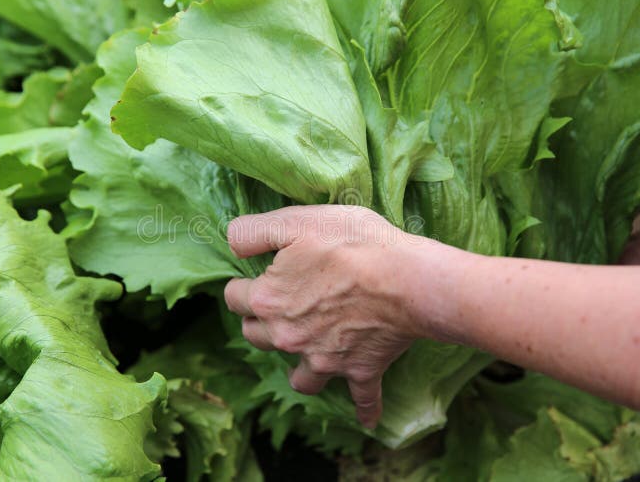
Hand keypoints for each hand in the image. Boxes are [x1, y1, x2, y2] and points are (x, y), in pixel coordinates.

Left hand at [223, 205, 433, 427]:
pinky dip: (365, 409)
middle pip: (256, 337)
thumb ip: (254, 231)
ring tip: (308, 352)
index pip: (234, 297)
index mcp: (268, 300)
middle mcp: (288, 337)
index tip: (258, 275)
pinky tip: (367, 419)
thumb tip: (232, 242)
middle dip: (261, 322)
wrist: (407, 280)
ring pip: (297, 379)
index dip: (243, 283)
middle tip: (279, 306)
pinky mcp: (358, 370)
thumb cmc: (353, 244)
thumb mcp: (297, 221)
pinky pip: (361, 399)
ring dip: (299, 369)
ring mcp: (323, 359)